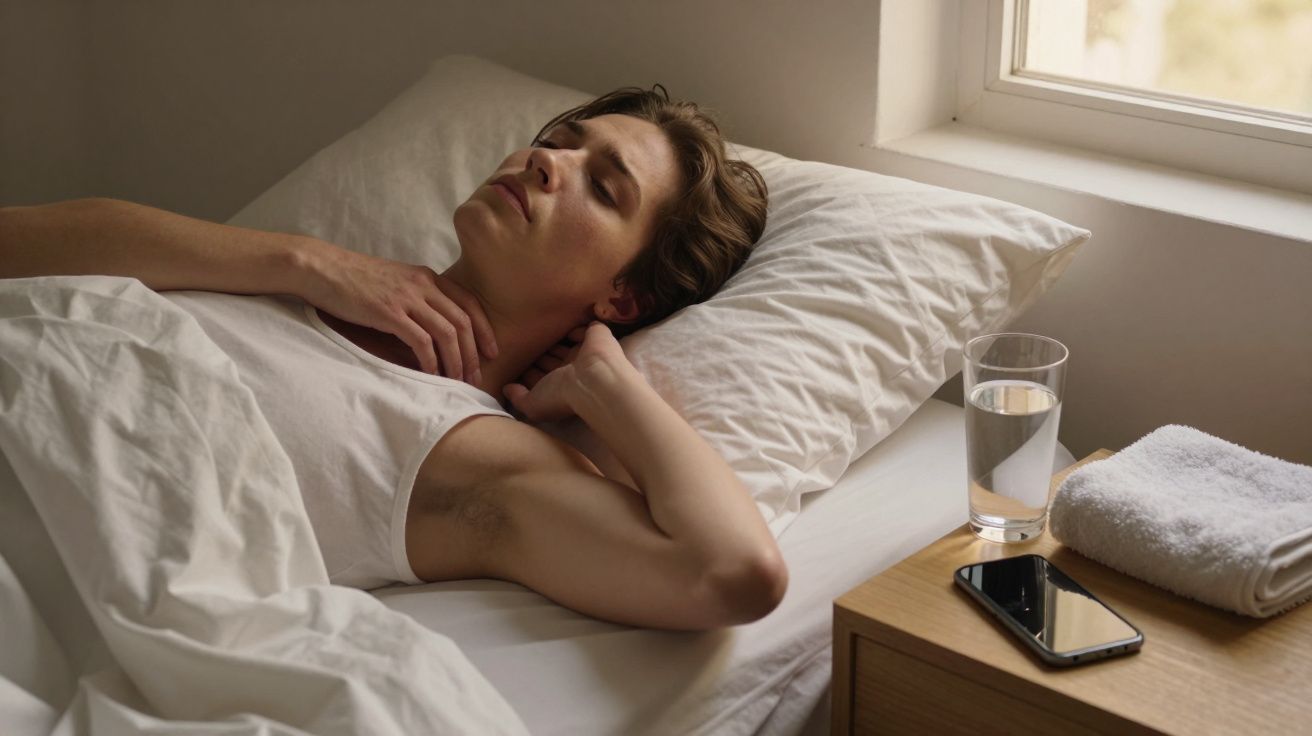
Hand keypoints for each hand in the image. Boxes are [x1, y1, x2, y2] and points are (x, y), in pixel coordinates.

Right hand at [302, 242, 495, 381]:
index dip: (484, 329)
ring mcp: (407, 298)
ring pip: (446, 333)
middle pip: (462, 321)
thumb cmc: (354, 280)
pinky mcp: (389, 312)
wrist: (321, 268)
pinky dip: (431, 361)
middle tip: (476, 377)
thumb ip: (416, 299)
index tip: (492, 352)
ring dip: (456, 361)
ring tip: (457, 382)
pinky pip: (421, 341)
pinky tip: (431, 375)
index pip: (469, 303)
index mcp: (427, 277)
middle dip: (474, 353)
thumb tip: (430, 330)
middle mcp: (423, 285)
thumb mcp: (395, 282)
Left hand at [502, 322, 628, 421]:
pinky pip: (585, 329)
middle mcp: (572, 370)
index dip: (530, 371)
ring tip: (541, 330)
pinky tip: (568, 330)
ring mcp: (585, 353)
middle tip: (523, 342)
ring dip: (555, 340)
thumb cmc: (562, 395)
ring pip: (566, 344)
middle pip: (552, 359)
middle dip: (540, 353)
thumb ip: (517, 398)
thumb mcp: (533, 405)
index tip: (516, 364)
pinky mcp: (597, 337)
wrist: (593, 379)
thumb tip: (506, 389)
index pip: (542, 376)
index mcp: (559, 386)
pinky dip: (576, 329)